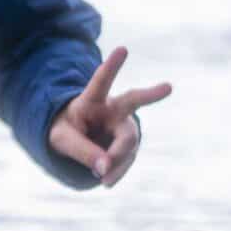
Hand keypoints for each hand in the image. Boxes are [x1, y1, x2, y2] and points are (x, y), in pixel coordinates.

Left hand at [47, 47, 170, 186]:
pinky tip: (106, 181)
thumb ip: (81, 151)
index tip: (123, 49)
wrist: (74, 142)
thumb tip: (105, 168)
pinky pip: (127, 160)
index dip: (111, 66)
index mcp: (91, 100)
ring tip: (103, 181)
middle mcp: (112, 109)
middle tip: (168, 86)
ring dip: (117, 162)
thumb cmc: (65, 131)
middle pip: (133, 100)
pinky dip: (117, 173)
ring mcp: (123, 126)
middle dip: (151, 95)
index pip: (101, 81)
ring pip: (128, 143)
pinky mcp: (129, 145)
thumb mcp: (62, 140)